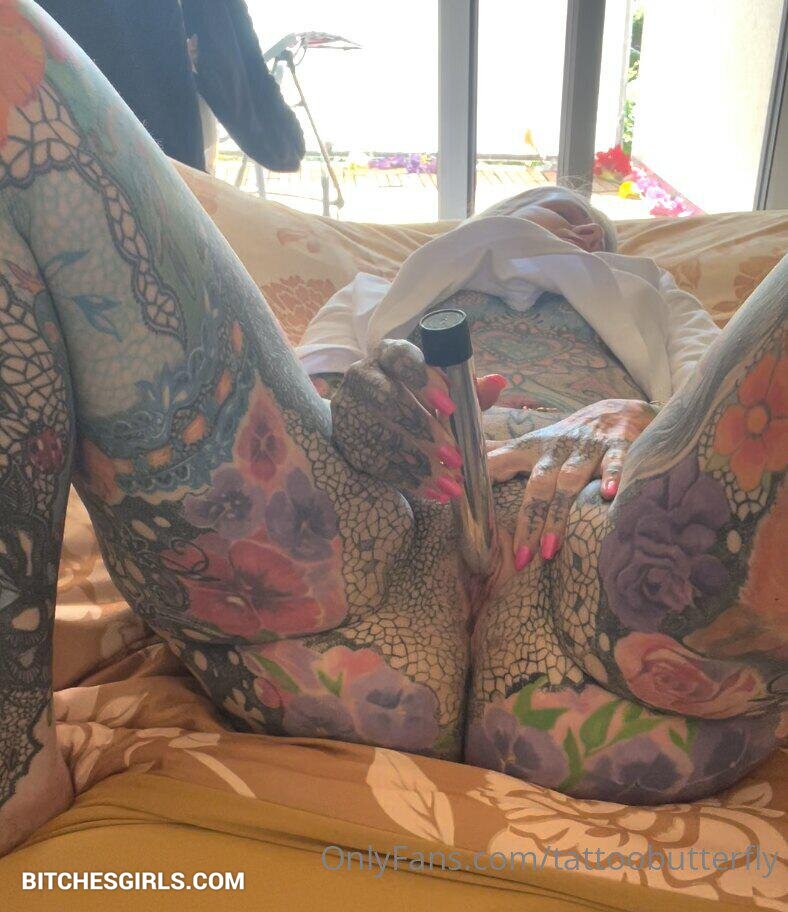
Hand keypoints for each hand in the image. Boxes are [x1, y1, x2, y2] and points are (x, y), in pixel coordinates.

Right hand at [331, 339, 505, 501]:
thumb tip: (498, 382)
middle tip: (455, 456)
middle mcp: (362, 376)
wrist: (374, 422)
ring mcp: (349, 409)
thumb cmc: (418, 402)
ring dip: (419, 462)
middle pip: (388, 399)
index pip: (399, 357)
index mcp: (388, 355)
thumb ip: (470, 390)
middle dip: (425, 430)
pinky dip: (408, 480)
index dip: (423, 379)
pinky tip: (433, 492)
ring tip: (450, 482)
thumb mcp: (445, 394)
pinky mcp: (347, 441)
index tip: (450, 405)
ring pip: (382, 435)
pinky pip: (376, 462)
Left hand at [486, 399, 656, 567]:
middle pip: (537, 484)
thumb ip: (496, 457)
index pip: (498, 465)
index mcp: (529, 449)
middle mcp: (555, 449)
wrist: (615, 411)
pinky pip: (614, 462)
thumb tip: (455, 465)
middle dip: (528, 520)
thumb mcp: (529, 444)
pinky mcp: (617, 445)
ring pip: (569, 480)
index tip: (469, 514)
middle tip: (521, 557)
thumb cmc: (564, 438)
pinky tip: (607, 496)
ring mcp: (585, 447)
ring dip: (559, 513)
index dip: (482, 484)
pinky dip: (612, 476)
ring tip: (550, 548)